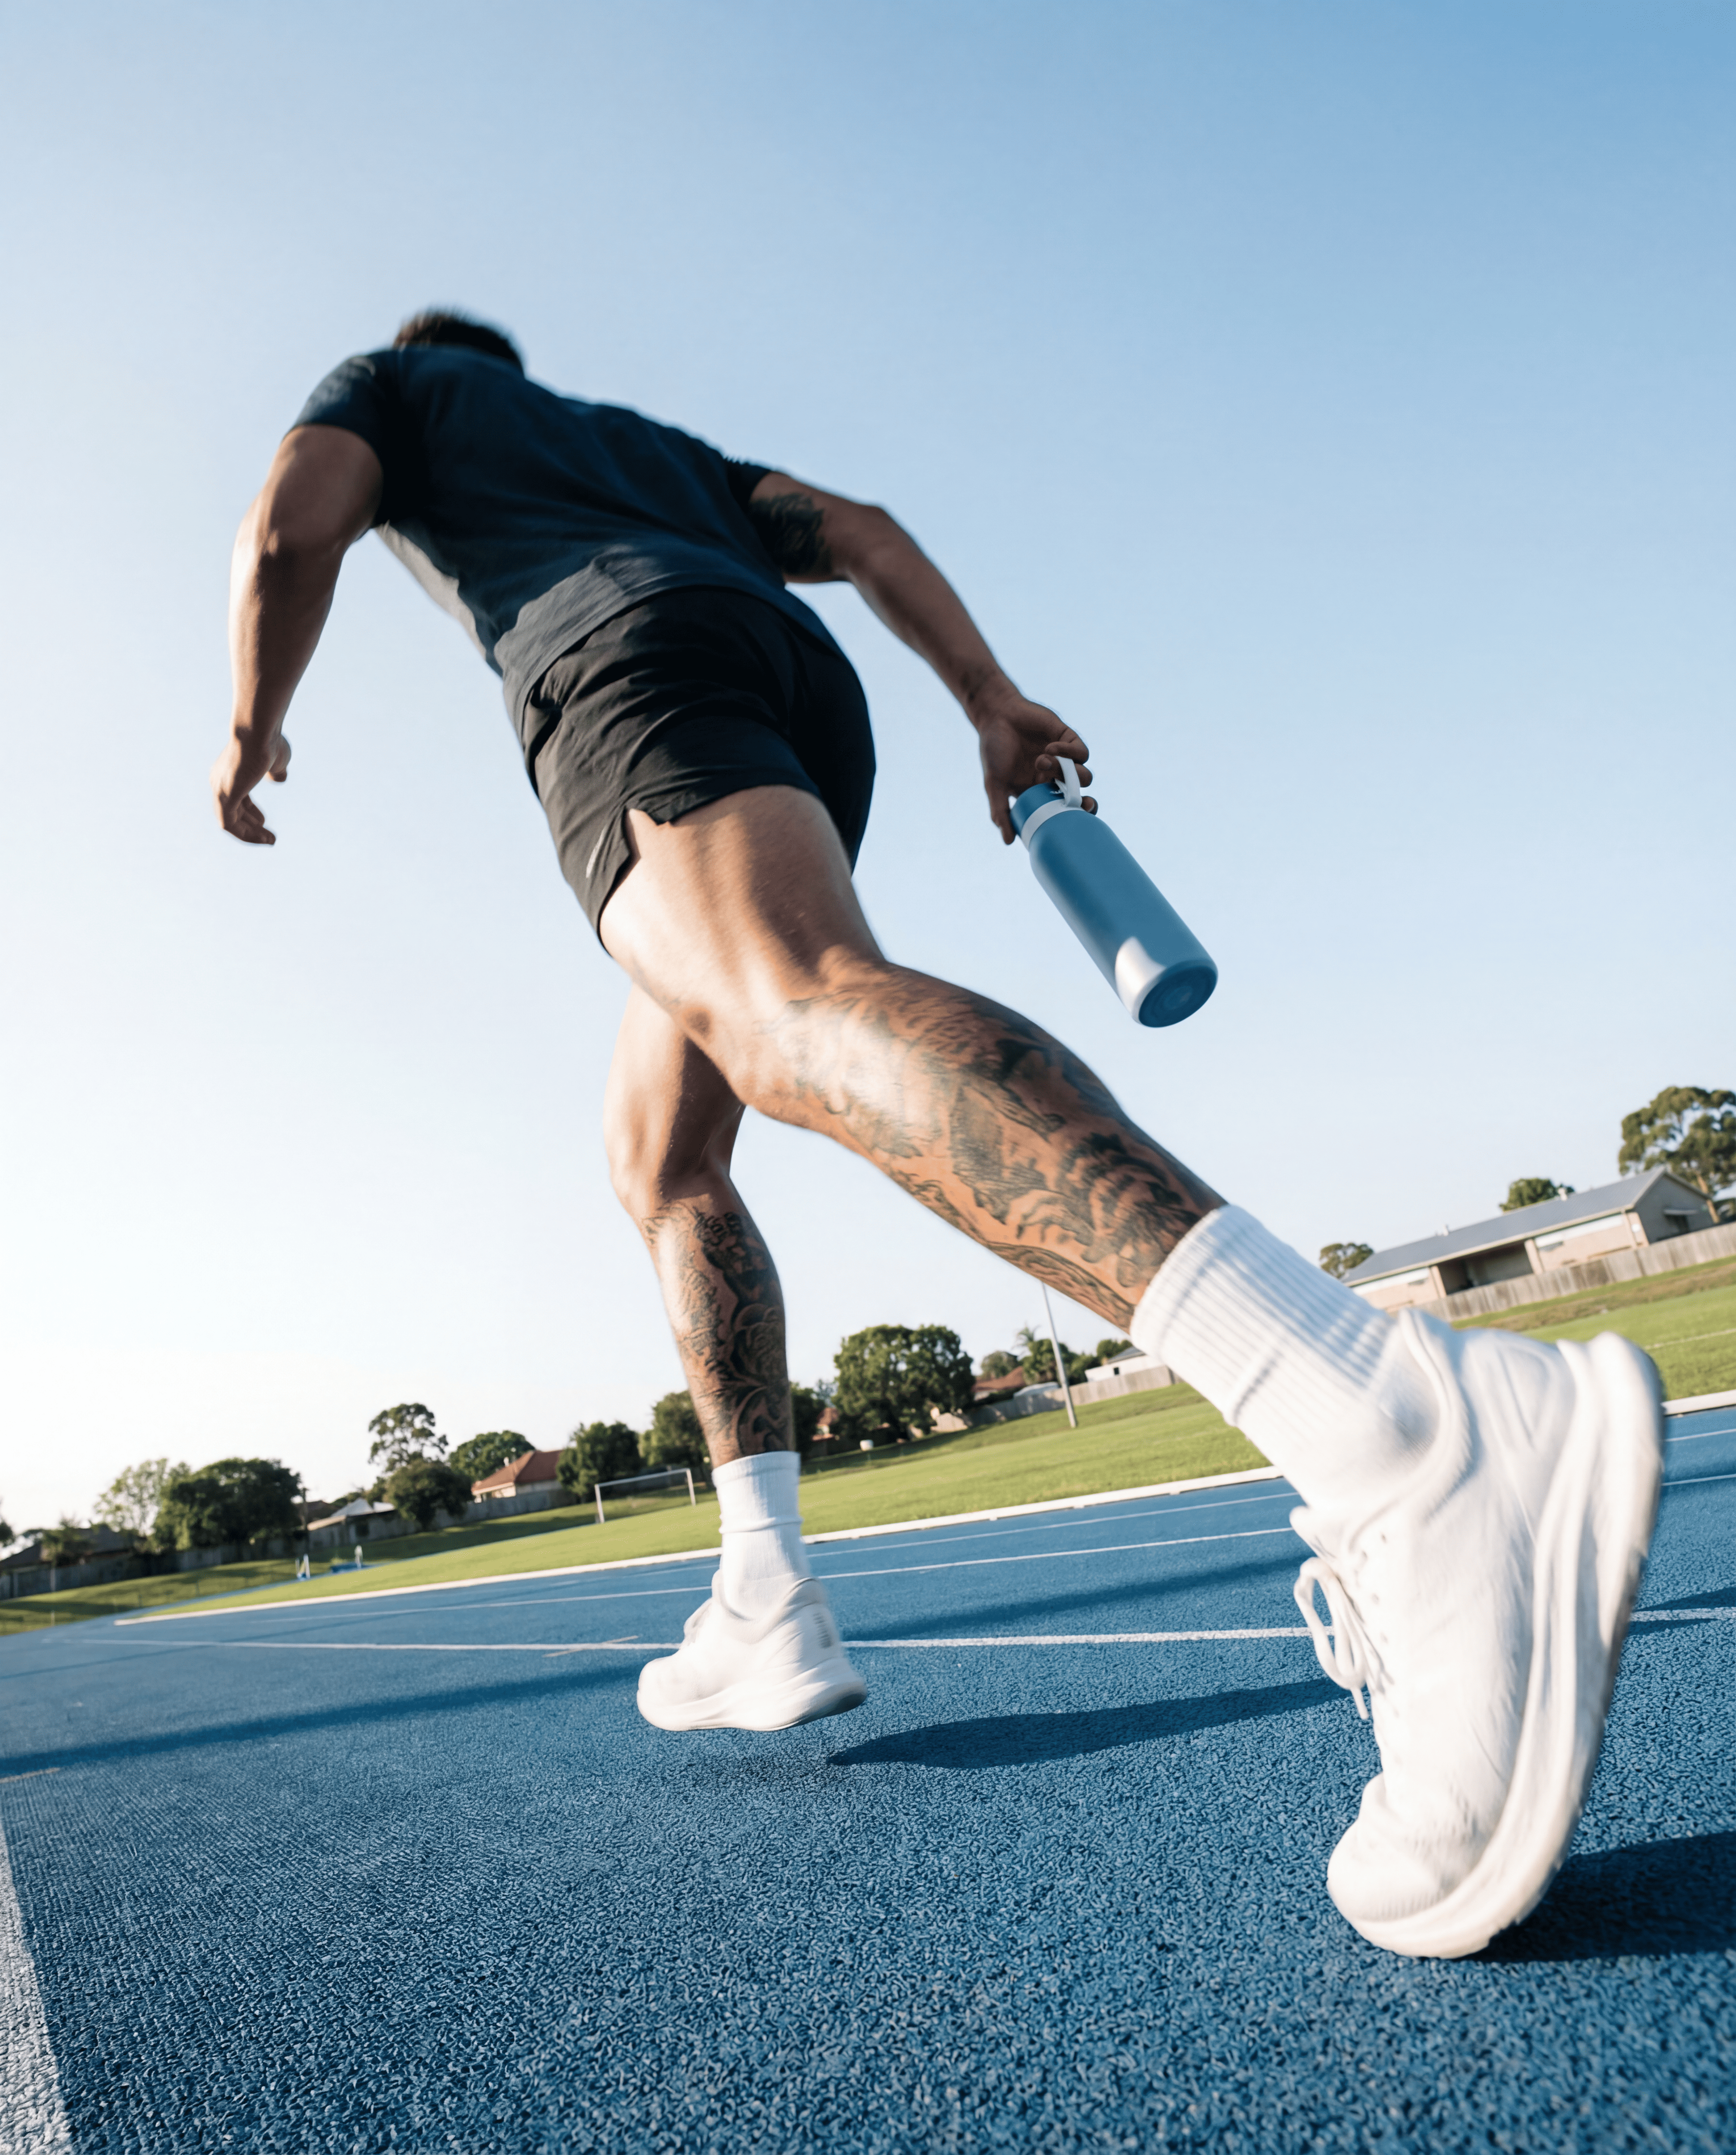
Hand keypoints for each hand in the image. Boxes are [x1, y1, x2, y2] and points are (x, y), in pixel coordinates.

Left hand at [211, 731, 290, 845]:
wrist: (259, 731)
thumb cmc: (269, 740)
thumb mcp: (277, 760)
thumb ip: (275, 771)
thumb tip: (280, 778)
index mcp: (229, 772)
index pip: (237, 799)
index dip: (250, 814)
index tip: (265, 822)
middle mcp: (220, 781)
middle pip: (232, 812)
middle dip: (250, 827)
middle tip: (270, 838)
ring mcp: (220, 789)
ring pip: (230, 822)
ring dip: (250, 835)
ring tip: (270, 842)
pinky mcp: (224, 796)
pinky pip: (229, 825)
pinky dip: (246, 835)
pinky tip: (263, 839)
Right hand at [971, 685, 1094, 844]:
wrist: (996, 714)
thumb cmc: (993, 750)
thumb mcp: (993, 784)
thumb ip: (1001, 811)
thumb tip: (1009, 842)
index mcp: (1040, 792)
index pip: (1064, 810)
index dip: (1075, 818)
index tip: (1077, 822)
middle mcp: (1055, 778)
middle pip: (1082, 796)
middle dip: (1086, 803)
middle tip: (1084, 803)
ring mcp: (1064, 759)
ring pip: (1084, 775)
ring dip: (1065, 771)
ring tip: (1041, 761)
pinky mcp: (1068, 739)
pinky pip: (1081, 752)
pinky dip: (1069, 752)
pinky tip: (1050, 748)